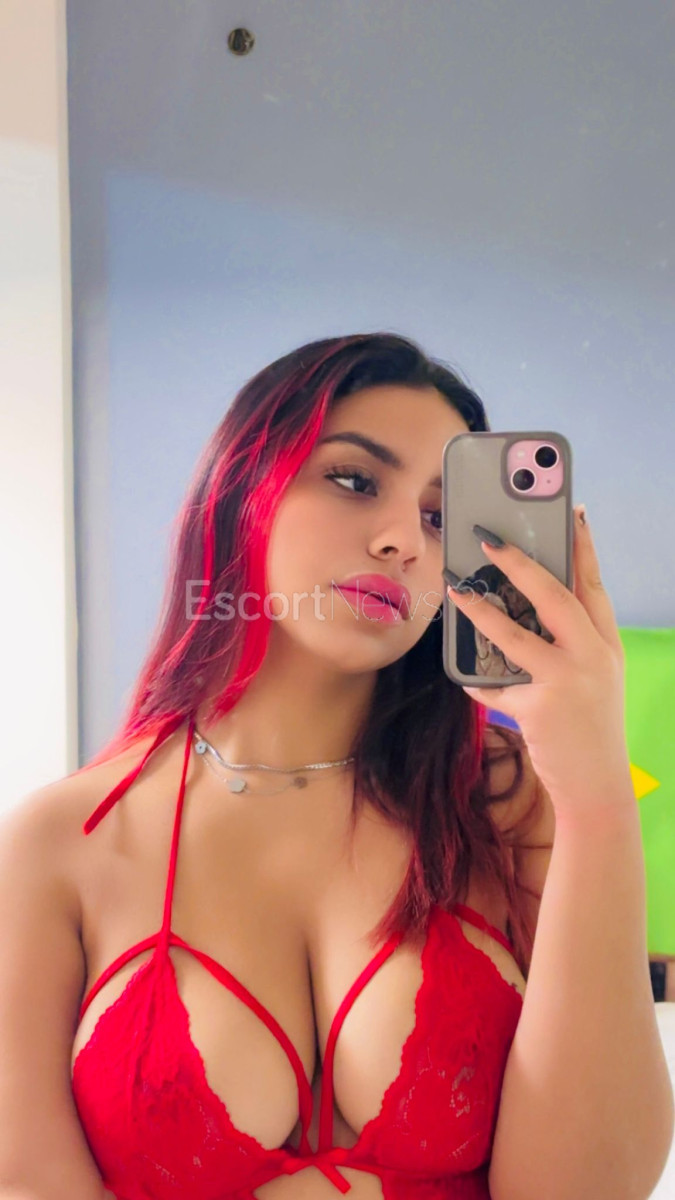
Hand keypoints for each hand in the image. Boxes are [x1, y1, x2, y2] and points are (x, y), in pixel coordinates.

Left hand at [446, 505, 633, 817]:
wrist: (598, 787)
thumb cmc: (588, 728)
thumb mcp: (594, 680)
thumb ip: (570, 646)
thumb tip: (524, 612)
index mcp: (607, 646)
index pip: (593, 586)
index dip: (583, 548)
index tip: (573, 512)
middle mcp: (592, 658)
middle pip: (556, 598)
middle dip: (521, 564)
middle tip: (491, 540)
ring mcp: (567, 683)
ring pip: (516, 636)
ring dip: (481, 610)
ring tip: (456, 590)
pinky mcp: (540, 709)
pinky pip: (496, 687)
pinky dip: (477, 683)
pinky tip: (462, 676)